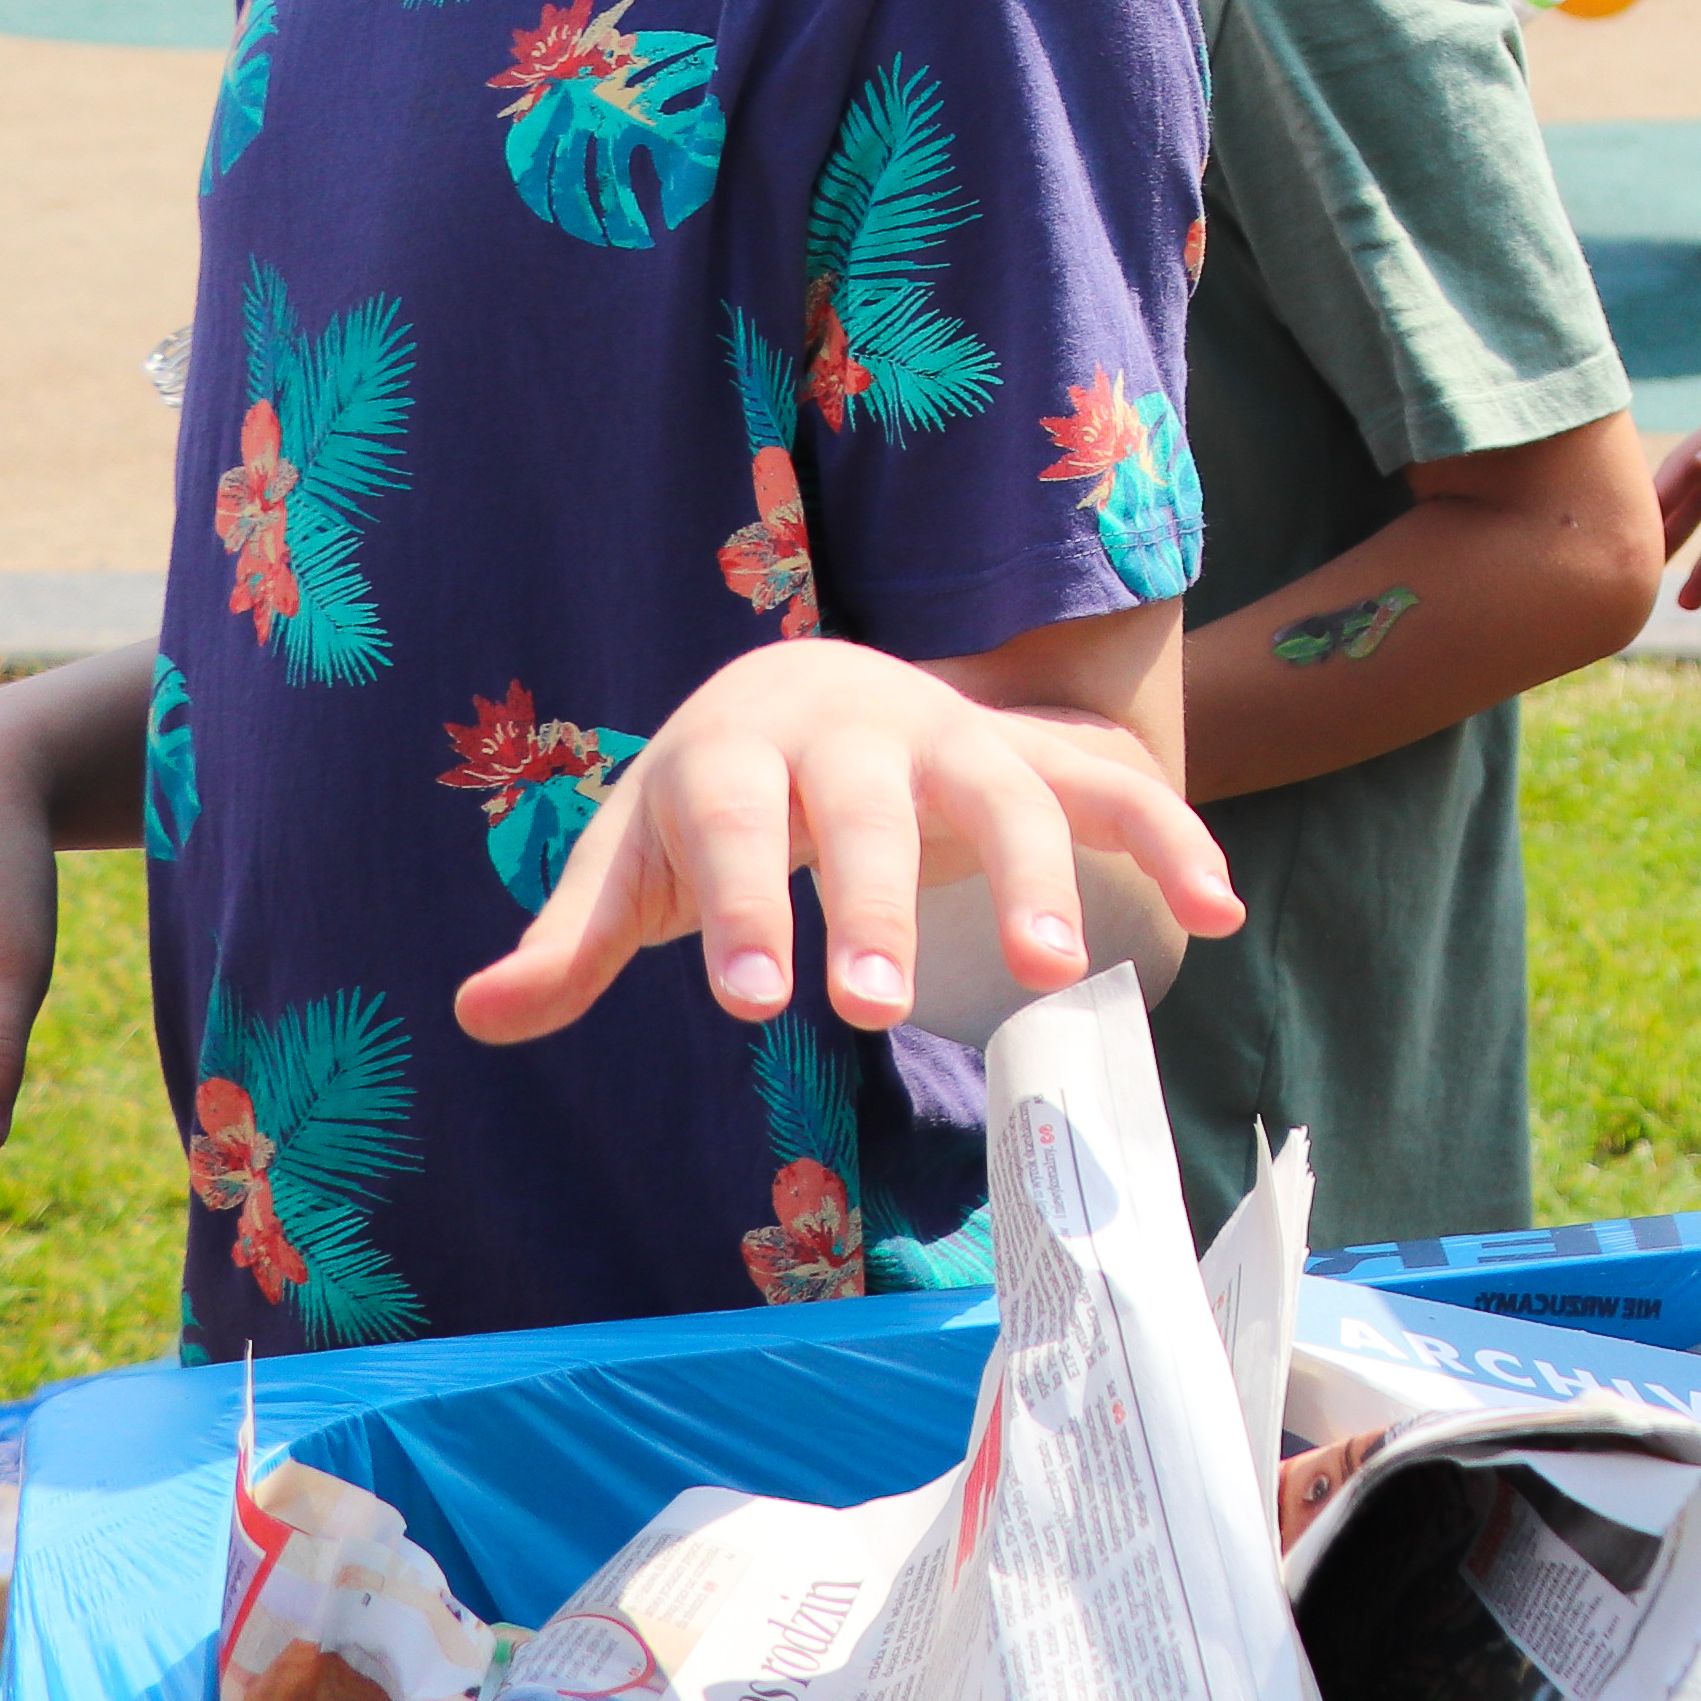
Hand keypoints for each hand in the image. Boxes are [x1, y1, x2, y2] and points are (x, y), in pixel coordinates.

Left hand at [452, 638, 1243, 1045]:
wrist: (802, 687)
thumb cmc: (709, 798)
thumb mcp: (635, 856)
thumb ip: (576, 937)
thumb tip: (480, 1013)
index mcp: (744, 747)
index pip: (740, 821)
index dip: (751, 906)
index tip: (757, 1004)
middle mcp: (859, 729)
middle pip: (876, 806)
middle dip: (876, 900)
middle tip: (870, 1007)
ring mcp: (958, 737)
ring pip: (1011, 789)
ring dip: (1034, 877)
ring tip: (1044, 976)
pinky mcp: (1030, 757)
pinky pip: (1115, 788)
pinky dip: (1173, 838)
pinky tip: (1220, 913)